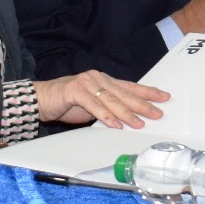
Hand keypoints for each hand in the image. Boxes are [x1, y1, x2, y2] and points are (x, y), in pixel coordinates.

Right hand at [38, 69, 169, 128]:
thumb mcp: (92, 107)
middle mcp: (98, 78)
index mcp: (104, 80)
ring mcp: (86, 82)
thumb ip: (108, 108)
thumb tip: (129, 118)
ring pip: (111, 100)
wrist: (41, 99)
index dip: (147, 92)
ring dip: (126, 113)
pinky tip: (115, 125)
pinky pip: (93, 105)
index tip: (164, 97)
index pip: (130, 86)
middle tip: (157, 113)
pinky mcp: (74, 90)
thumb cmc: (67, 104)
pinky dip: (105, 116)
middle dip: (142, 104)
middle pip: (124, 93)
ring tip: (139, 123)